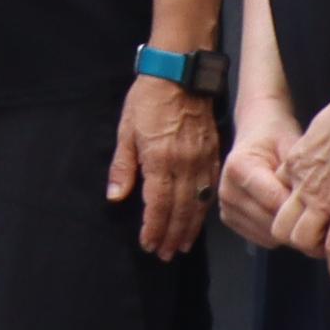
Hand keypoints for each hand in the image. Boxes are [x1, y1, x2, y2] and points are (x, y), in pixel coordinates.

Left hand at [109, 74, 221, 258]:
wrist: (180, 74)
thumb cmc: (148, 101)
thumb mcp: (126, 131)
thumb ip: (123, 167)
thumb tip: (116, 198)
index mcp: (161, 161)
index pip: (158, 205)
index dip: (154, 228)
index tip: (149, 245)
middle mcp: (186, 165)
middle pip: (181, 209)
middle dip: (172, 235)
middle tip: (166, 254)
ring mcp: (203, 160)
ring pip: (199, 203)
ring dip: (190, 227)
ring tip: (182, 244)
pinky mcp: (214, 153)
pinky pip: (210, 188)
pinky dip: (204, 207)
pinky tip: (199, 218)